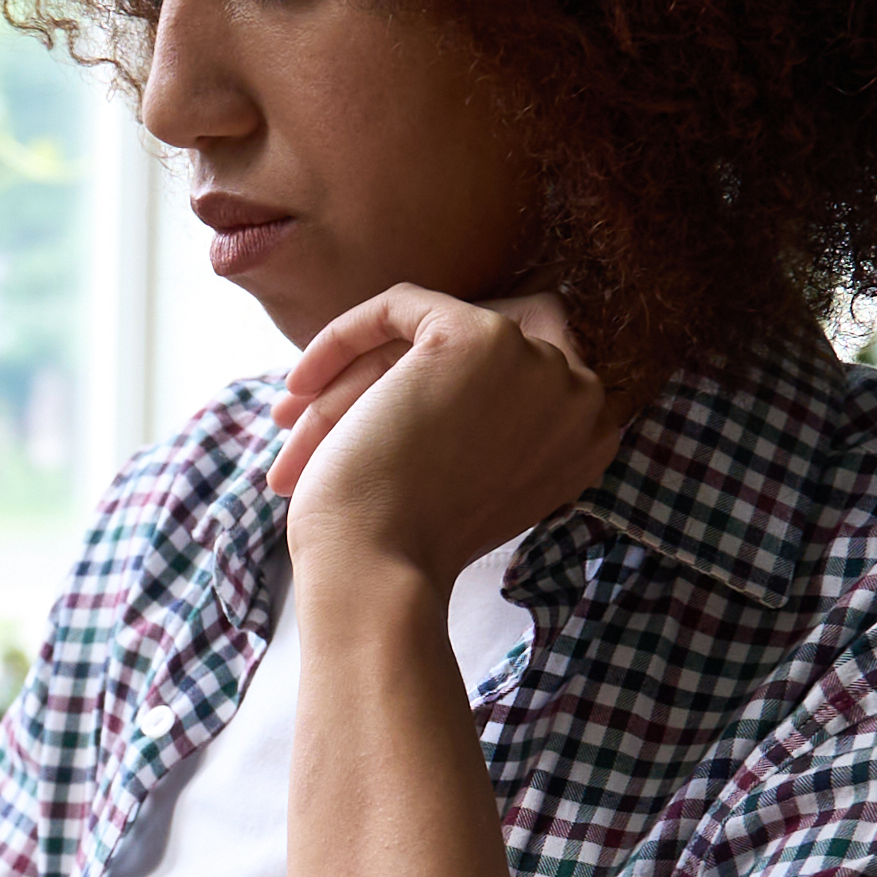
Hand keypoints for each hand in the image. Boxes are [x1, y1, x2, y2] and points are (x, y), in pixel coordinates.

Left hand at [270, 284, 620, 606]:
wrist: (380, 572)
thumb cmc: (404, 546)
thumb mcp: (470, 481)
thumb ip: (484, 424)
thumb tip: (420, 368)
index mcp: (589, 436)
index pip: (513, 375)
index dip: (438, 392)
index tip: (371, 426)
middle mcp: (580, 394)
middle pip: (466, 356)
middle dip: (379, 386)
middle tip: (308, 419)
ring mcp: (535, 360)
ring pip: (421, 340)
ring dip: (347, 385)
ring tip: (287, 423)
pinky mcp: (478, 335)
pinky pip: (401, 305)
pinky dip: (344, 336)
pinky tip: (298, 385)